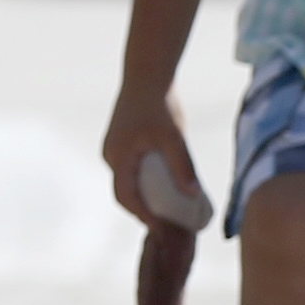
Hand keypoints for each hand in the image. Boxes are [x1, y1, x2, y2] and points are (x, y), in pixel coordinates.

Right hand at [103, 91, 200, 225]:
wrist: (147, 73)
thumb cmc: (160, 103)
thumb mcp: (174, 137)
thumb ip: (182, 166)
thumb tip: (193, 196)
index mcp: (119, 158)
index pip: (128, 199)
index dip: (144, 217)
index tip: (162, 231)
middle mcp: (111, 155)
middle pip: (124, 193)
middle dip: (142, 211)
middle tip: (164, 224)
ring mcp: (113, 146)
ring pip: (126, 180)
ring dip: (142, 196)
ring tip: (164, 208)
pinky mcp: (120, 139)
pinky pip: (128, 168)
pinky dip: (141, 181)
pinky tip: (160, 183)